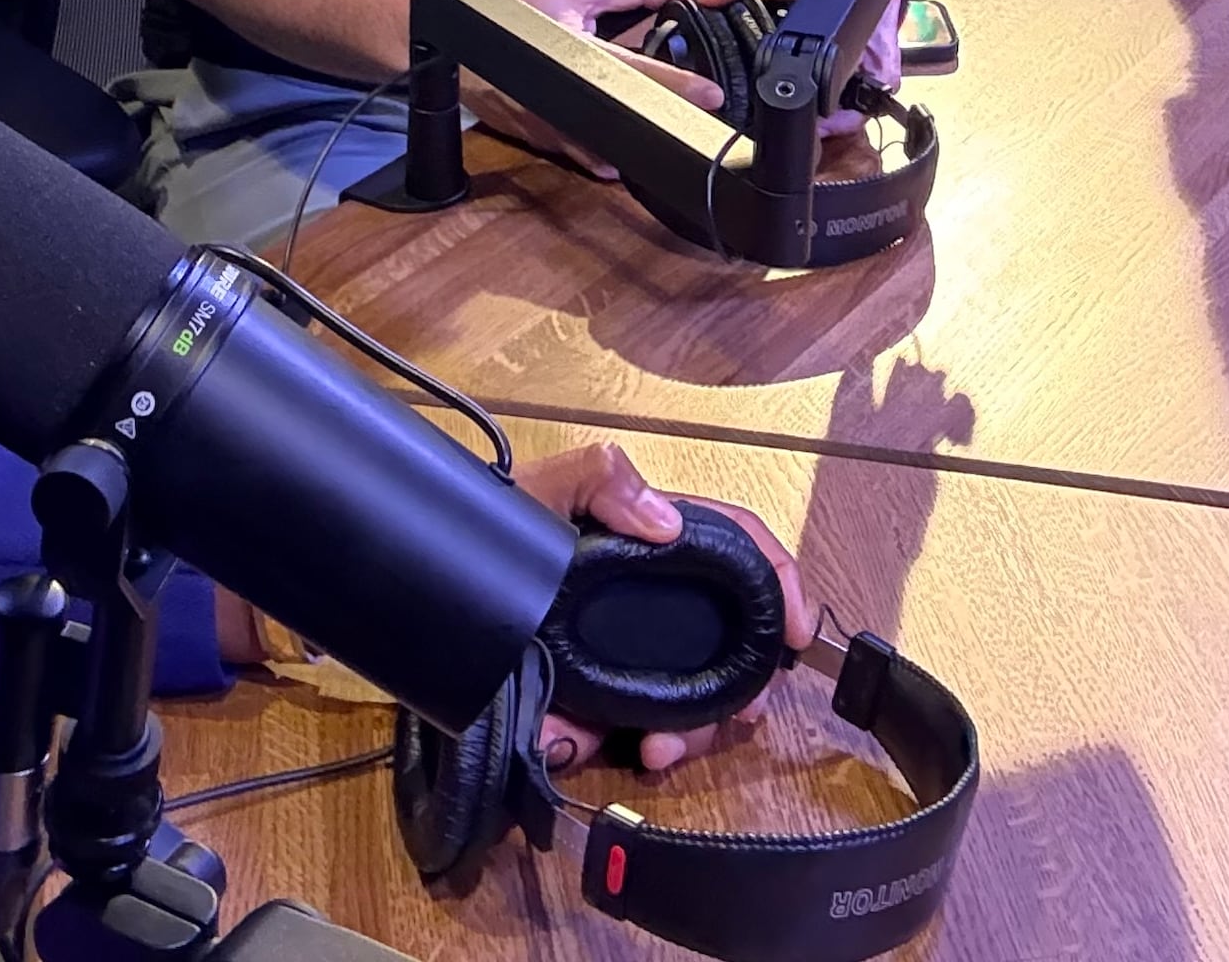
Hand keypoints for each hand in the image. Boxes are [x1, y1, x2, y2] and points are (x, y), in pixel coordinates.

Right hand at [475, 0, 723, 178]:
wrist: (453, 43)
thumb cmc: (515, 9)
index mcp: (574, 53)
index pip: (635, 71)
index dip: (676, 83)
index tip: (711, 95)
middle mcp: (562, 96)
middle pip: (625, 118)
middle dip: (662, 123)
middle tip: (698, 125)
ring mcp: (549, 124)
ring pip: (603, 147)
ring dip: (634, 145)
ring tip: (665, 141)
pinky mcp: (538, 140)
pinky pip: (579, 154)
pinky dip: (603, 155)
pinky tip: (622, 157)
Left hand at [514, 439, 813, 773]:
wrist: (430, 594)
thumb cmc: (495, 527)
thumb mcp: (547, 487)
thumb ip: (601, 477)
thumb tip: (664, 522)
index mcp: (652, 544)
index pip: (739, 552)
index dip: (780, 585)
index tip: (798, 632)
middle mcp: (650, 601)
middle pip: (727, 644)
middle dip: (741, 689)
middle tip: (738, 717)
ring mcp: (623, 652)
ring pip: (687, 701)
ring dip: (688, 734)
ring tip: (658, 750)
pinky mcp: (589, 695)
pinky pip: (619, 731)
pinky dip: (615, 747)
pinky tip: (588, 745)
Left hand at [703, 0, 898, 107]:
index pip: (872, 61)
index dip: (851, 97)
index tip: (830, 117)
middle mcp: (880, 10)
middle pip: (877, 77)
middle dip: (852, 105)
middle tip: (823, 122)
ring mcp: (880, 16)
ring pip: (874, 71)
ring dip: (853, 91)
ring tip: (825, 108)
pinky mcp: (872, 18)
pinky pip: (865, 55)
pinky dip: (850, 70)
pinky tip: (827, 76)